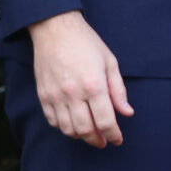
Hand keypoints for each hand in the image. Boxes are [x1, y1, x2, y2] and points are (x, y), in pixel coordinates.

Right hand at [29, 10, 134, 147]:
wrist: (55, 29)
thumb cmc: (86, 43)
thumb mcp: (110, 62)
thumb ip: (118, 90)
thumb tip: (127, 113)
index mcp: (94, 85)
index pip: (105, 121)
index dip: (113, 135)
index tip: (117, 140)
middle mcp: (73, 93)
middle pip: (86, 130)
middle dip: (97, 140)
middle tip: (103, 141)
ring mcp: (56, 95)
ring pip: (68, 129)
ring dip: (81, 136)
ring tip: (89, 133)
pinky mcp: (43, 95)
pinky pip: (53, 121)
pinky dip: (64, 127)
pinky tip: (73, 124)